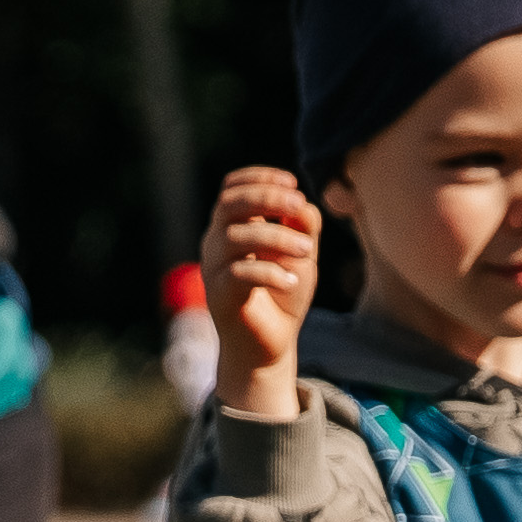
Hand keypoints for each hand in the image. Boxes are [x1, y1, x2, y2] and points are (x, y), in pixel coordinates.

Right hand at [206, 168, 321, 418]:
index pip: (232, 188)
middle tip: (299, 204)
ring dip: (277, 237)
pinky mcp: (219, 296)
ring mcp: (214, 268)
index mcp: (233, 226)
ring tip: (307, 250)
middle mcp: (217, 242)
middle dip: (267, 197)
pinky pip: (239, 274)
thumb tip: (303, 203)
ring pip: (236, 237)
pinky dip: (269, 272)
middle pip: (229, 204)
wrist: (271, 344)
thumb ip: (304, 226)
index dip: (259, 177)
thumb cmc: (283, 293)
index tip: (294, 183)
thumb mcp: (302, 254)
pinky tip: (291, 281)